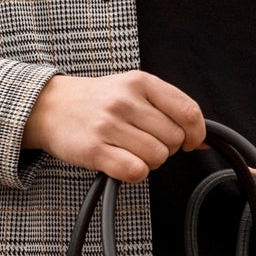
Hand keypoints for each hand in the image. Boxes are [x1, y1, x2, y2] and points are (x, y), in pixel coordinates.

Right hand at [23, 70, 203, 182]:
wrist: (49, 107)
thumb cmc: (98, 101)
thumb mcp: (134, 91)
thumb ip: (169, 109)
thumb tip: (206, 140)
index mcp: (141, 82)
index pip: (188, 112)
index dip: (196, 133)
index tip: (190, 142)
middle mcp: (125, 100)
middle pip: (174, 139)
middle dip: (167, 148)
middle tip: (145, 142)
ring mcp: (109, 125)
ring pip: (157, 157)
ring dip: (149, 161)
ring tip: (130, 151)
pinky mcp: (94, 150)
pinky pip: (136, 171)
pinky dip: (134, 173)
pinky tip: (122, 163)